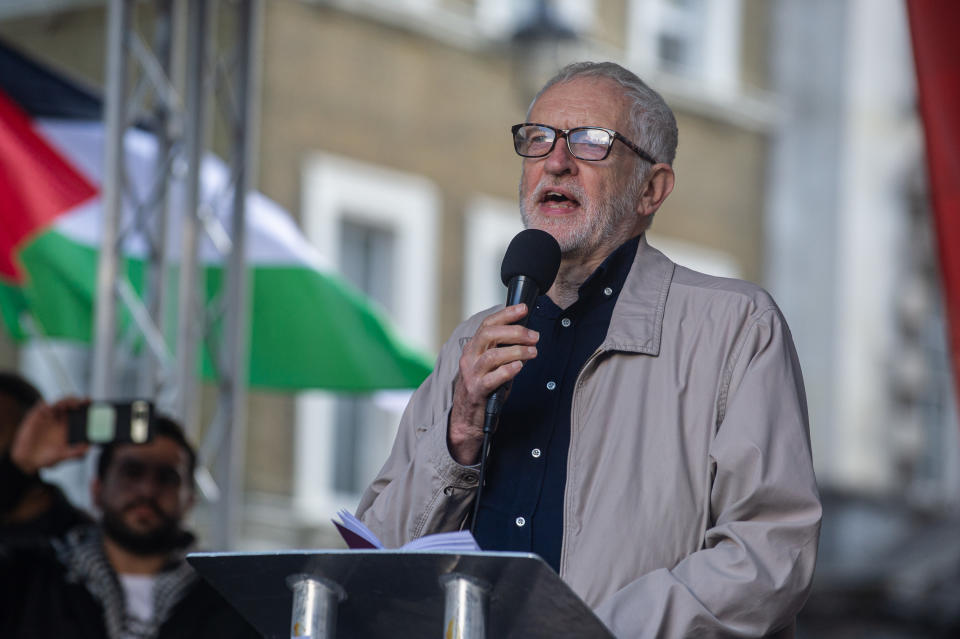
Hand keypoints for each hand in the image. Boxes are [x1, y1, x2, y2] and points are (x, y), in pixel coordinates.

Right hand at [10, 397, 89, 474]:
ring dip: (64, 401)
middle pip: (70, 404)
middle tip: (82, 402)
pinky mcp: (36, 417)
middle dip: (77, 401)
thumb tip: (87, 449)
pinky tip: (48, 407)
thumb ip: (74, 453)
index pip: (80, 413)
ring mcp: (48, 417)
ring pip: (58, 403)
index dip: (86, 407)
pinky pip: (41, 407)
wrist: (28, 461)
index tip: (91, 403)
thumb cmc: (47, 458)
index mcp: (69, 427)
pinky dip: (45, 405)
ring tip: (68, 405)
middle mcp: (60, 420)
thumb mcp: (62, 456)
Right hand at [448, 304, 538, 464]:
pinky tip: (520, 367)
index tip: (523, 308)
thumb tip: (526, 335)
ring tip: (533, 352)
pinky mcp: (476, 391)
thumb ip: (504, 350)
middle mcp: (469, 358)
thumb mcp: (492, 365)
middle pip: (489, 335)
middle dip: (514, 331)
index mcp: (473, 348)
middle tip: (534, 335)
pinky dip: (508, 370)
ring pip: (493, 355)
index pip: (488, 324)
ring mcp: (471, 374)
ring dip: (516, 351)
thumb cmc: (484, 388)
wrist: (467, 418)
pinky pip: (493, 378)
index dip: (506, 314)